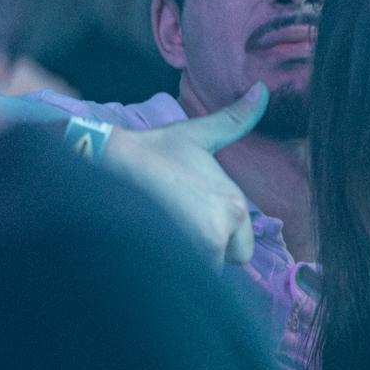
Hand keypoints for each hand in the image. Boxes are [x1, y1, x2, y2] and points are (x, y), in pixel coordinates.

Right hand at [102, 82, 267, 265]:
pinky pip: (180, 279)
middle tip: (178, 229)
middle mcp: (226, 226)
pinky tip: (151, 247)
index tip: (192, 224)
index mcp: (235, 205)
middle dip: (208, 255)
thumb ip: (235, 120)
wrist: (107, 161)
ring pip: (203, 271)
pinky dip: (168, 271)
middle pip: (226, 262)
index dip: (218, 240)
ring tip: (161, 233)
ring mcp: (201, 244)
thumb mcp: (198, 135)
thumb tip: (263, 90)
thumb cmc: (153, 150)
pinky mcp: (175, 258)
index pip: (240, 247)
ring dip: (186, 262)